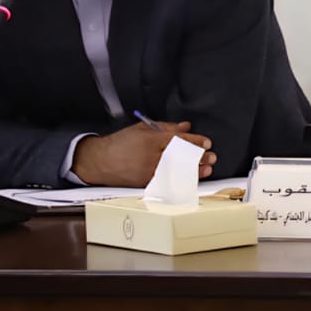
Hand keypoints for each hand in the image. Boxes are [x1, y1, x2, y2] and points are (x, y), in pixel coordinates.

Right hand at [70, 120, 216, 186]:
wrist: (98, 161)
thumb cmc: (120, 143)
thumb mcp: (142, 128)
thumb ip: (166, 127)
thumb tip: (186, 126)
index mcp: (151, 139)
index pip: (179, 140)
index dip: (195, 141)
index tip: (207, 143)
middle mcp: (151, 156)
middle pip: (180, 156)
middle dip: (198, 157)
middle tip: (211, 157)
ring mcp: (148, 171)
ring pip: (175, 171)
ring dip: (192, 171)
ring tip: (205, 170)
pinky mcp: (144, 183)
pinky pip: (165, 182)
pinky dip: (178, 181)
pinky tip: (189, 180)